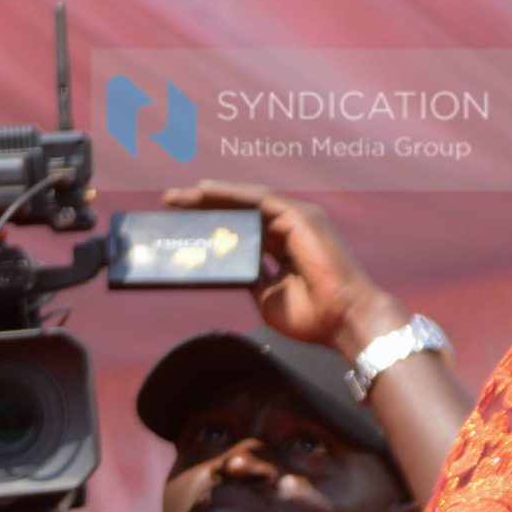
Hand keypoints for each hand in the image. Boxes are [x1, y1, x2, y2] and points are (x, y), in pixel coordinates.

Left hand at [162, 180, 407, 359]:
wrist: (343, 321)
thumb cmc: (311, 315)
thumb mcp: (266, 295)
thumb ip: (249, 276)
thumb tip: (226, 269)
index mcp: (283, 246)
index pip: (241, 228)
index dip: (211, 222)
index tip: (179, 223)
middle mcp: (290, 228)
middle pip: (239, 211)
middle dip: (203, 206)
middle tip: (168, 203)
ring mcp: (297, 220)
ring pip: (246, 202)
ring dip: (209, 197)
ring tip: (176, 198)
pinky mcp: (301, 217)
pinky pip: (258, 200)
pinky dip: (229, 194)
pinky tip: (203, 191)